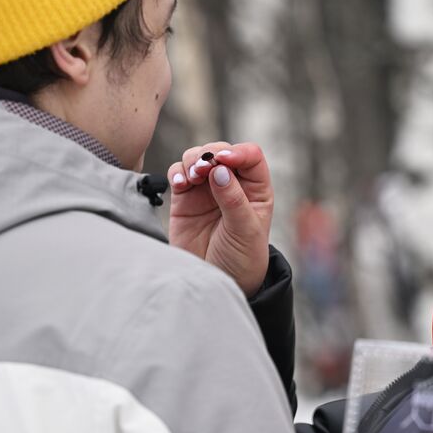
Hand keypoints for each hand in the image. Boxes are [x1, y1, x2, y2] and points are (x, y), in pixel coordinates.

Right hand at [167, 142, 274, 296]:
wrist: (218, 281)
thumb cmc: (242, 258)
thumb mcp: (245, 231)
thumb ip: (234, 200)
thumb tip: (220, 169)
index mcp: (256, 190)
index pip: (250, 156)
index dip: (238, 152)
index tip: (224, 160)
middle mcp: (232, 184)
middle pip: (220, 151)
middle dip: (211, 154)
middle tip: (203, 170)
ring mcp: (207, 190)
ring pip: (197, 158)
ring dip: (193, 161)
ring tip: (191, 178)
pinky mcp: (185, 199)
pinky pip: (178, 174)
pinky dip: (177, 173)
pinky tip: (180, 184)